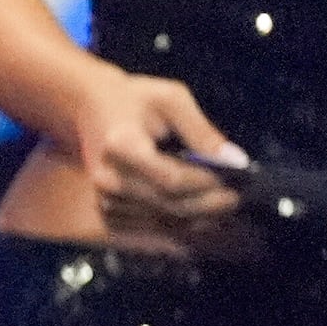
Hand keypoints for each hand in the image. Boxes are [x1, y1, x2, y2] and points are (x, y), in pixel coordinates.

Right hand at [58, 70, 246, 228]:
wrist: (89, 107)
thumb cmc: (134, 99)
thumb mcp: (171, 98)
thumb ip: (202, 130)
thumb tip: (235, 161)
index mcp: (121, 145)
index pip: (171, 180)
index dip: (207, 183)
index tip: (234, 177)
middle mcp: (108, 177)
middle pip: (171, 205)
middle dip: (211, 204)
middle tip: (237, 195)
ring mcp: (105, 197)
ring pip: (166, 220)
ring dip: (201, 216)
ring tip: (223, 201)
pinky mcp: (108, 211)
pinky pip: (154, 227)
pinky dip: (182, 222)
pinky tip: (199, 209)